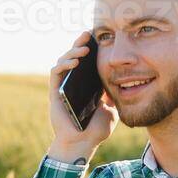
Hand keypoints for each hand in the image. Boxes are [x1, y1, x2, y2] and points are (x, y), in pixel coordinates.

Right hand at [47, 30, 116, 159]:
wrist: (83, 144)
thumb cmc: (96, 129)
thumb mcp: (112, 106)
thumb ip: (114, 92)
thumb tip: (122, 76)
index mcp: (87, 84)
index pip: (88, 61)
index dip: (92, 47)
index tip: (101, 36)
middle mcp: (74, 82)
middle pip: (75, 57)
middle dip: (81, 43)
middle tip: (89, 34)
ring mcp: (63, 86)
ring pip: (63, 61)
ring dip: (73, 52)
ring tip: (85, 49)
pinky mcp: (55, 92)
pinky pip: (56, 73)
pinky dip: (64, 64)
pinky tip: (75, 62)